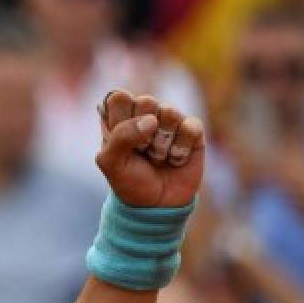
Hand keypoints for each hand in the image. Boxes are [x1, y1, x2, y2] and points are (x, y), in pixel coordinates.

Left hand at [97, 91, 204, 207]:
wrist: (156, 205)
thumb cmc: (130, 182)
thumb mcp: (111, 164)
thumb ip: (120, 137)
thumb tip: (151, 121)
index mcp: (119, 118)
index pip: (119, 97)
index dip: (120, 119)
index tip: (120, 142)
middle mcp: (144, 114)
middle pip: (146, 100)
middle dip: (142, 133)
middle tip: (140, 152)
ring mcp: (169, 120)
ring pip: (169, 112)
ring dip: (161, 143)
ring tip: (157, 158)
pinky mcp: (192, 130)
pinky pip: (191, 126)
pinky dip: (181, 148)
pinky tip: (175, 160)